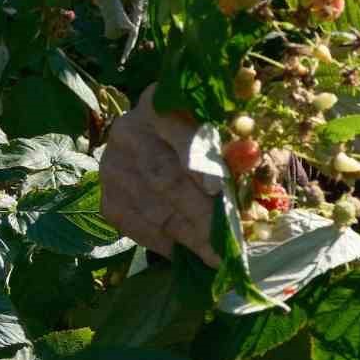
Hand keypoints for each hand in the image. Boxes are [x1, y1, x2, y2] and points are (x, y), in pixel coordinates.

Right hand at [98, 83, 221, 266]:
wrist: (158, 143)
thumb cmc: (203, 134)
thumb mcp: (222, 131)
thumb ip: (234, 145)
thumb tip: (252, 155)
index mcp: (159, 103)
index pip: (177, 132)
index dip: (197, 161)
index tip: (218, 189)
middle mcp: (128, 131)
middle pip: (165, 177)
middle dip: (200, 213)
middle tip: (228, 242)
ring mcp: (112, 165)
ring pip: (152, 207)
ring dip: (189, 236)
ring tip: (217, 256)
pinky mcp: (107, 196)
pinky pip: (136, 226)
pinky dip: (166, 243)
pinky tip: (189, 253)